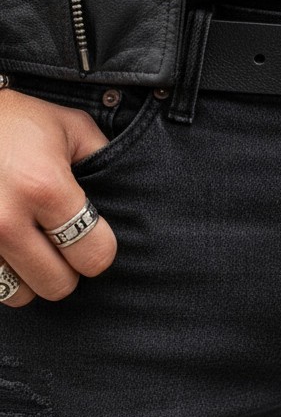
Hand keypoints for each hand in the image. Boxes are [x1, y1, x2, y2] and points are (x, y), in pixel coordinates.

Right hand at [0, 89, 115, 305]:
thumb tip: (130, 197)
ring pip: (20, 295)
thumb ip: (104, 161)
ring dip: (30, 275)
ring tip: (32, 245)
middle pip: (58, 285)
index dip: (100, 248)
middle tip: (62, 242)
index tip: (94, 235)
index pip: (94, 255)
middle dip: (67, 267)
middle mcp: (5, 219)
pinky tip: (8, 247)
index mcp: (45, 187)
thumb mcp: (72, 128)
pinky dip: (3, 272)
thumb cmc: (18, 121)